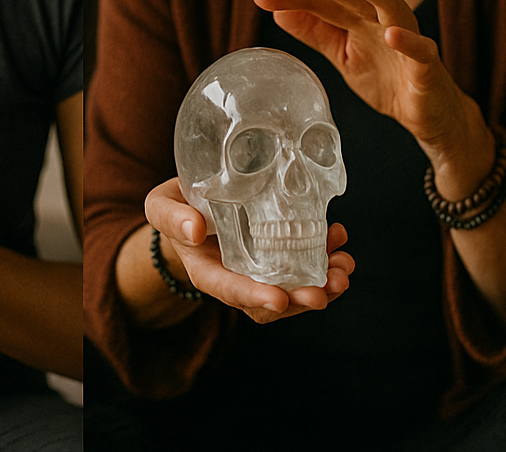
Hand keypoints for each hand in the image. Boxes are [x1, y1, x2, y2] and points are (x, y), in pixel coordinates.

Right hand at [143, 177, 350, 322]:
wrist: (192, 203)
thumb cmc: (177, 207)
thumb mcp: (161, 206)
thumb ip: (172, 218)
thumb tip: (195, 230)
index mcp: (207, 271)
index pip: (230, 290)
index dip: (255, 297)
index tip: (280, 300)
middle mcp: (238, 278)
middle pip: (272, 302)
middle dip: (303, 298)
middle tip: (330, 287)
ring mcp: (262, 270)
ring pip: (295, 290)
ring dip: (324, 284)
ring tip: (344, 268)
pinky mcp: (280, 255)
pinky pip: (306, 266)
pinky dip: (326, 257)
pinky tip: (338, 240)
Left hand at [252, 0, 487, 187]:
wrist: (427, 115)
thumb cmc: (387, 78)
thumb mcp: (343, 56)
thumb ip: (316, 33)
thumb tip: (278, 12)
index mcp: (359, 18)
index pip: (323, 0)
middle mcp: (382, 21)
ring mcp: (407, 41)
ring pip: (391, 6)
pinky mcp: (427, 67)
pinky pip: (421, 50)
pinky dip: (408, 41)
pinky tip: (392, 34)